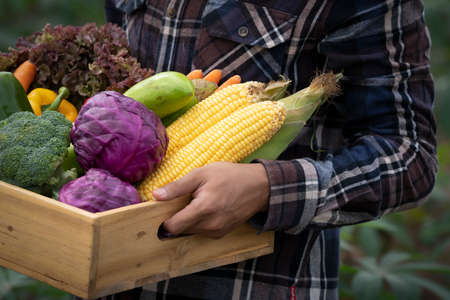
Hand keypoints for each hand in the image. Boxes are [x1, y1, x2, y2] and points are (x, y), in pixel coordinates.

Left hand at [153, 162, 268, 238]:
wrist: (258, 186)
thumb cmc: (229, 176)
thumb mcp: (201, 174)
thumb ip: (177, 187)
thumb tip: (156, 196)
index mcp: (203, 209)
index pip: (173, 227)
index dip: (164, 220)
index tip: (164, 209)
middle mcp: (211, 225)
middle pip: (181, 230)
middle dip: (178, 217)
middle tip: (185, 200)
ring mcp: (218, 231)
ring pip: (191, 232)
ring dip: (190, 221)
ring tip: (199, 202)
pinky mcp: (223, 233)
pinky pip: (203, 232)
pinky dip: (201, 223)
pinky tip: (208, 209)